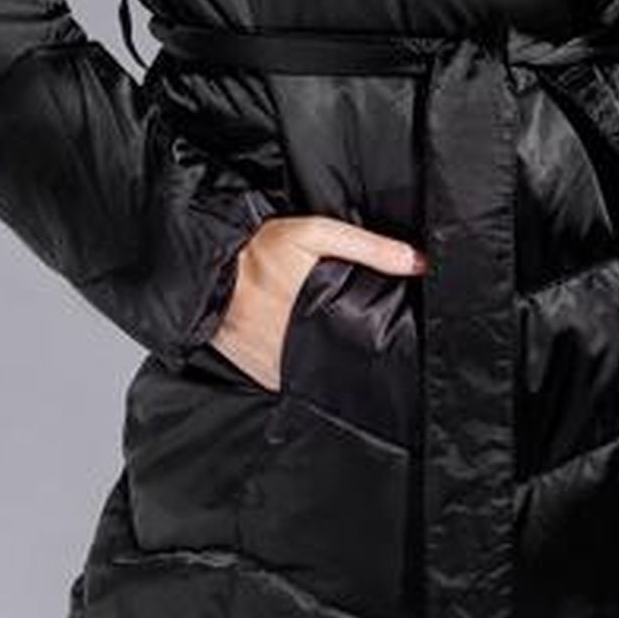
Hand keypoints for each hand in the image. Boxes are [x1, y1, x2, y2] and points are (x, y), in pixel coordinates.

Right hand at [210, 214, 425, 391]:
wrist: (201, 270)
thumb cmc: (258, 250)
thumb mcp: (313, 234)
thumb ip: (366, 246)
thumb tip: (417, 262)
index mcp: (318, 312)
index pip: (366, 340)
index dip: (385, 342)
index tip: (399, 339)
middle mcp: (300, 346)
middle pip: (347, 362)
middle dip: (362, 356)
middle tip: (376, 349)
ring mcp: (281, 367)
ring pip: (322, 378)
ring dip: (334, 368)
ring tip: (341, 352)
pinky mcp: (265, 377)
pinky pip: (295, 383)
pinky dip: (305, 373)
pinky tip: (310, 357)